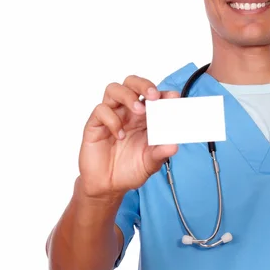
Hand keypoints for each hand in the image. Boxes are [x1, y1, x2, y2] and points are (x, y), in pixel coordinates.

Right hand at [78, 75, 179, 197]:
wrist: (108, 186)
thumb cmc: (130, 169)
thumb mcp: (151, 163)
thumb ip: (161, 153)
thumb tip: (174, 145)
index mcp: (145, 117)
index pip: (154, 96)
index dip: (163, 93)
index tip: (174, 98)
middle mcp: (128, 112)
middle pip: (132, 83)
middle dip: (144, 85)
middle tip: (153, 96)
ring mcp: (112, 116)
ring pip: (114, 90)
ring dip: (128, 96)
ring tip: (139, 111)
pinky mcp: (95, 125)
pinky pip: (101, 110)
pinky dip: (112, 120)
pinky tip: (120, 135)